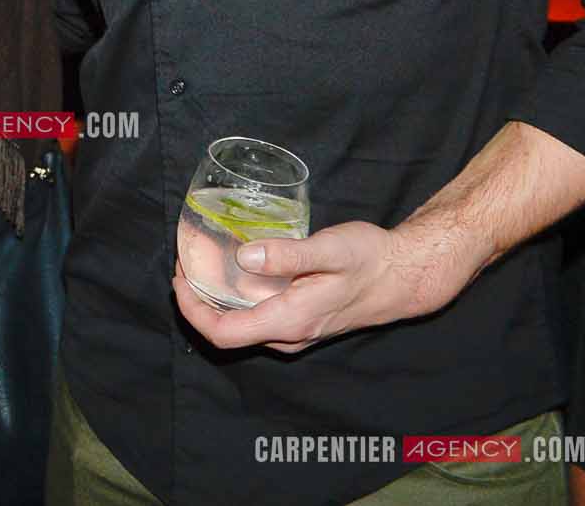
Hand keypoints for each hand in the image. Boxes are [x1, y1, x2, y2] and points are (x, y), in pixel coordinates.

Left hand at [172, 216, 480, 353]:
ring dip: (216, 300)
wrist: (406, 275)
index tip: (178, 278)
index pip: (223, 334)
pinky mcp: (302, 321)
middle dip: (198, 301)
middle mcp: (289, 335)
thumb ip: (288, 255)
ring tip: (203, 262)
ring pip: (242, 325)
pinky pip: (258, 318)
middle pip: (227, 332)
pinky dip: (237, 298)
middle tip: (186, 262)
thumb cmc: (371, 259)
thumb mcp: (330, 250)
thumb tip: (244, 258)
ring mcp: (296, 331)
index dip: (191, 311)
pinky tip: (235, 270)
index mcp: (290, 321)